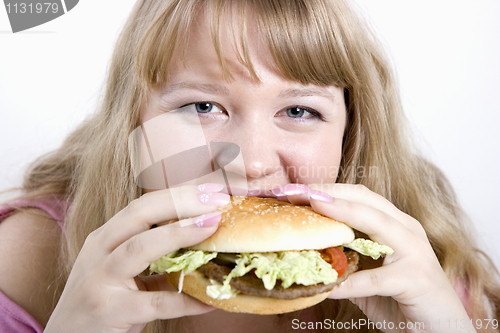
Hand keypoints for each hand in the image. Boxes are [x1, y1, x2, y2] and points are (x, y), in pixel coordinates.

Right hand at [45, 184, 228, 332]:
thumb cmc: (99, 302)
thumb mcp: (119, 271)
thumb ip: (154, 256)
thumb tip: (203, 243)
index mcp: (104, 238)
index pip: (143, 205)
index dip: (178, 194)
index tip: (212, 189)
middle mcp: (99, 252)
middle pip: (140, 214)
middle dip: (181, 202)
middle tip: (218, 200)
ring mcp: (101, 280)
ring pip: (141, 247)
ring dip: (180, 233)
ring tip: (213, 227)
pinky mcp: (110, 310)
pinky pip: (156, 303)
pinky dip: (186, 300)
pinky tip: (209, 299)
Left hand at [280, 183, 473, 332]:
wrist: (440, 330)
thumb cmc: (401, 299)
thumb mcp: (367, 274)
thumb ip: (344, 259)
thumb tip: (304, 251)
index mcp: (394, 223)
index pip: (356, 195)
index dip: (323, 189)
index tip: (289, 190)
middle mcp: (406, 229)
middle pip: (363, 199)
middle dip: (325, 192)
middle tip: (290, 192)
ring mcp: (415, 251)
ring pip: (375, 223)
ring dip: (340, 213)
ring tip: (311, 207)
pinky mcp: (416, 279)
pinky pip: (376, 279)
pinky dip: (350, 282)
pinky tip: (327, 285)